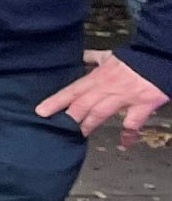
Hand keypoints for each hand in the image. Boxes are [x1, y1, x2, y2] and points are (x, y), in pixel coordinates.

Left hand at [39, 50, 169, 148]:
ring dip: (88, 126)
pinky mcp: (142, 105)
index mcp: (98, 77)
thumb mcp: (110, 56)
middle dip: (68, 118)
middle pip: (82, 105)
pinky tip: (125, 143)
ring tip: (78, 136)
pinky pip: (133, 123)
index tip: (40, 112)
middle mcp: (107, 89)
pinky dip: (129, 134)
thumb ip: (93, 58)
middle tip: (55, 130)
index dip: (55, 102)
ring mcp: (124, 98)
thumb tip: (80, 57)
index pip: (72, 90)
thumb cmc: (135, 58)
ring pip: (101, 114)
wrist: (160, 56)